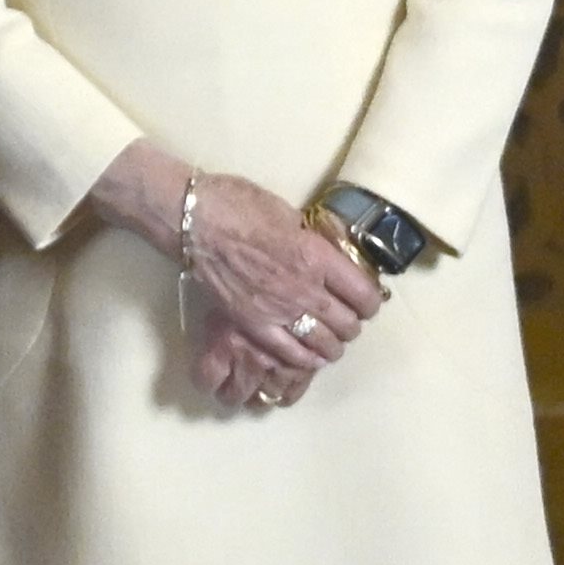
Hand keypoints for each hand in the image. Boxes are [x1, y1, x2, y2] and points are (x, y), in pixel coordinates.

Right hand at [91, 142, 376, 395]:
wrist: (192, 220)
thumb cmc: (238, 205)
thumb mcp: (290, 216)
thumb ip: (312, 242)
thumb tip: (324, 257)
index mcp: (318, 256)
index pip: (364, 294)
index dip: (371, 302)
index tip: (366, 301)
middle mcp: (305, 288)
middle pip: (347, 323)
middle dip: (352, 324)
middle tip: (346, 320)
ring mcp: (278, 310)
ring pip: (324, 344)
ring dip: (332, 345)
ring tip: (329, 341)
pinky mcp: (252, 323)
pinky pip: (290, 353)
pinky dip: (305, 359)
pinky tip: (308, 355)